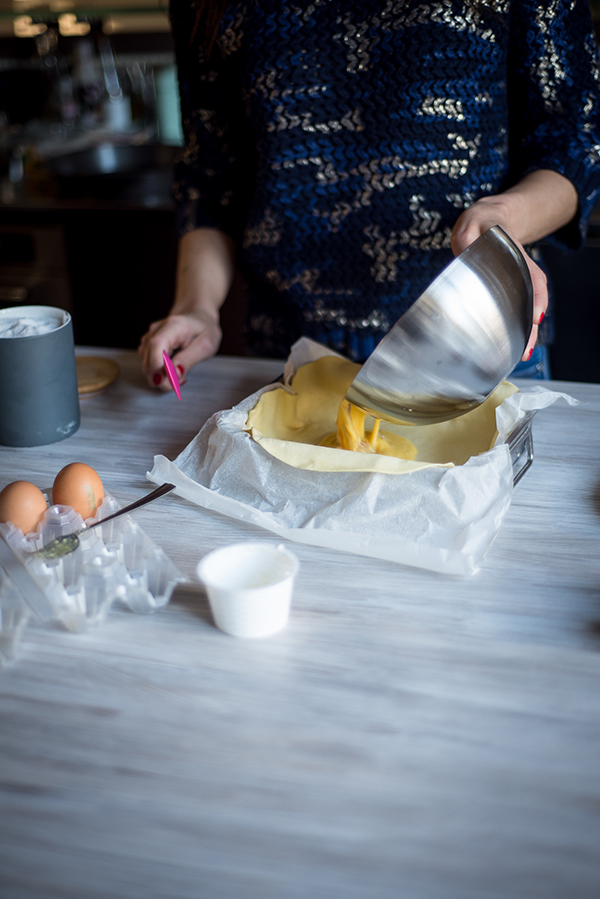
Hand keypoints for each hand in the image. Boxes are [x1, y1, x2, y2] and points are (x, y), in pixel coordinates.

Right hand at [138, 310, 221, 390]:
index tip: (166, 382)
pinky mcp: (148, 345)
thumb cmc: (204, 329)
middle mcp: (157, 330)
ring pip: (146, 365)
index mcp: (174, 325)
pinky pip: (148, 364)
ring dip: (161, 377)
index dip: (158, 366)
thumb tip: (174, 373)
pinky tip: (172, 369)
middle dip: (162, 378)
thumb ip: (189, 360)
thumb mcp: (206, 346)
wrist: (198, 317)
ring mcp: (150, 337)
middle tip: (182, 380)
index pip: (156, 345)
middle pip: (148, 359)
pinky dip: (159, 372)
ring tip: (180, 373)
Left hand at [451, 197, 547, 361]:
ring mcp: (519, 284)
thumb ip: (468, 235)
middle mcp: (523, 273)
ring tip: (522, 355)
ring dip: (527, 334)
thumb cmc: (479, 226)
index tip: (535, 318)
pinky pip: (519, 312)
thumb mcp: (472, 225)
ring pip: (529, 311)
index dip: (536, 299)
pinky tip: (513, 348)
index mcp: (517, 256)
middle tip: (525, 350)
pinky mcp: (511, 292)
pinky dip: (517, 330)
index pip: (534, 279)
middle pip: (534, 302)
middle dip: (531, 328)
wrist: (488, 222)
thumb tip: (466, 245)